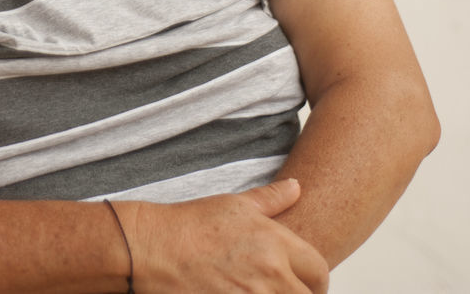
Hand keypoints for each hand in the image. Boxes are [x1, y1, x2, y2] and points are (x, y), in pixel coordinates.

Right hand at [126, 179, 328, 292]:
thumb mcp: (233, 204)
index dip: (318, 281)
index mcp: (275, 243)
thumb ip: (271, 199)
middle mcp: (270, 273)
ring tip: (261, 292)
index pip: (319, 270)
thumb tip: (297, 186)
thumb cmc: (189, 224)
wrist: (150, 248)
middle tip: (285, 291)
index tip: (308, 285)